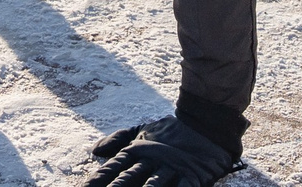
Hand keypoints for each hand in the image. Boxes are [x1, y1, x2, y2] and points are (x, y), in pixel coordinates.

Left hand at [83, 116, 237, 186]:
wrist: (207, 122)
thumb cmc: (171, 131)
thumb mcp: (143, 129)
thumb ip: (119, 138)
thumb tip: (95, 150)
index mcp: (139, 149)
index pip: (114, 166)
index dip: (99, 179)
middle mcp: (153, 159)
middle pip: (129, 178)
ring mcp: (172, 167)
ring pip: (153, 185)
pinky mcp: (192, 175)